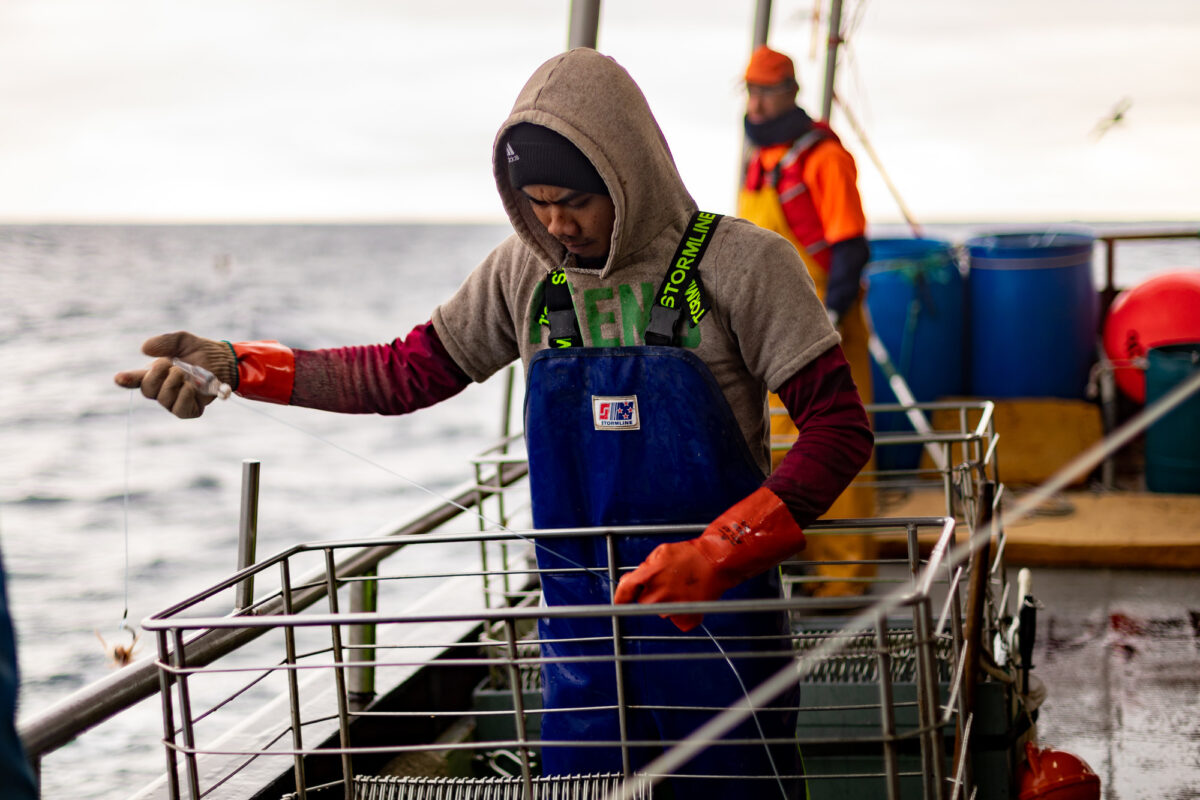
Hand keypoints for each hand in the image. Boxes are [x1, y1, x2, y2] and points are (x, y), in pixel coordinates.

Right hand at [114, 332, 236, 418]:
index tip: (120, 378)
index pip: (135, 379)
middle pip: (148, 390)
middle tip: (170, 364)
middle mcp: (161, 389)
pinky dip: (183, 398)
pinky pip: (180, 410)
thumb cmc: (199, 351)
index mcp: (155, 372)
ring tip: (183, 373)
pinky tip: (190, 387)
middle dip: (156, 377)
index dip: (126, 380)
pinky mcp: (189, 409)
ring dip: (172, 384)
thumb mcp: (182, 340)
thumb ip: (164, 342)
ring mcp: (174, 400)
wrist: (223, 361)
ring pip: (163, 400)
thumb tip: (144, 349)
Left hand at [613, 539, 727, 631]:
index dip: (620, 597)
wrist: (716, 562)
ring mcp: (672, 608)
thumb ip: (644, 568)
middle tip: (668, 582)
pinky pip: (676, 619)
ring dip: (667, 602)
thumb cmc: (691, 555)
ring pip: (661, 610)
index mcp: (649, 576)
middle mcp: (658, 595)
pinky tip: (689, 599)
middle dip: (652, 593)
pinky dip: (682, 613)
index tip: (619, 602)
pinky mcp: (686, 618)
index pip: (625, 591)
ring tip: (682, 587)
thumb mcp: (661, 552)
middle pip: (644, 602)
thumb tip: (632, 579)